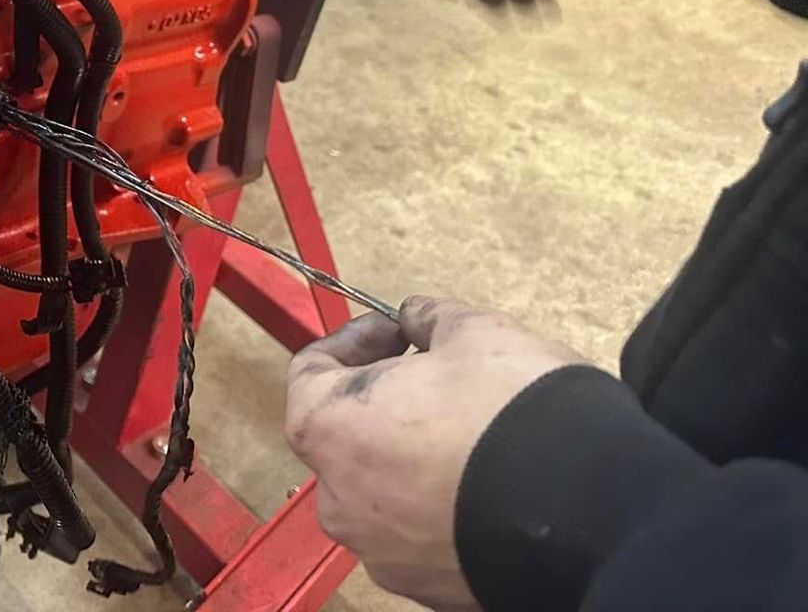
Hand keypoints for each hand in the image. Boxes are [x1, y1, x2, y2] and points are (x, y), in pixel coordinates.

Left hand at [284, 296, 584, 609]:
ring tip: (470, 430)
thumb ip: (430, 318)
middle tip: (435, 373)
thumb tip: (417, 318)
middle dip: (385, 398)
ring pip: (384, 489)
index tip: (396, 330)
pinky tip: (488, 483)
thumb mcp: (474, 333)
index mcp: (329, 430)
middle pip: (344, 435)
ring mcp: (384, 553)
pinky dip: (443, 505)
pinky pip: (424, 533)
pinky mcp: (432, 587)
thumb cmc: (512, 413)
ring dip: (413, 455)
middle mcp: (342, 501)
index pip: (309, 372)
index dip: (353, 341)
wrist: (593, 514)